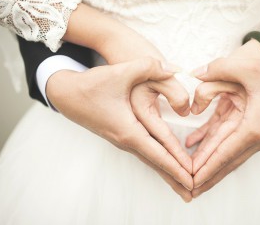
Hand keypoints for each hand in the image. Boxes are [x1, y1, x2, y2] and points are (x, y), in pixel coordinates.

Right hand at [46, 57, 192, 201]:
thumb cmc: (91, 84)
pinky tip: (165, 165)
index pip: (158, 153)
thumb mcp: (121, 72)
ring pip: (150, 159)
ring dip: (167, 172)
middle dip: (175, 178)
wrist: (65, 93)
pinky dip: (158, 161)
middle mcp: (125, 140)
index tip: (192, 179)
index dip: (176, 166)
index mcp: (128, 130)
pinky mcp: (121, 135)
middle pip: (155, 163)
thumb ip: (149, 67)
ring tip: (182, 185)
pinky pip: (144, 153)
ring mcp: (122, 140)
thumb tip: (172, 69)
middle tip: (194, 192)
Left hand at [187, 56, 259, 197]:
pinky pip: (235, 144)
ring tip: (195, 179)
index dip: (205, 168)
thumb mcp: (250, 67)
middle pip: (227, 162)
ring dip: (213, 167)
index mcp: (253, 128)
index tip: (191, 181)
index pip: (224, 154)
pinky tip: (201, 146)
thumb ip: (220, 68)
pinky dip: (219, 149)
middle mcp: (257, 139)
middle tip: (188, 190)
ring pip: (231, 156)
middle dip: (207, 176)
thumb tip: (195, 73)